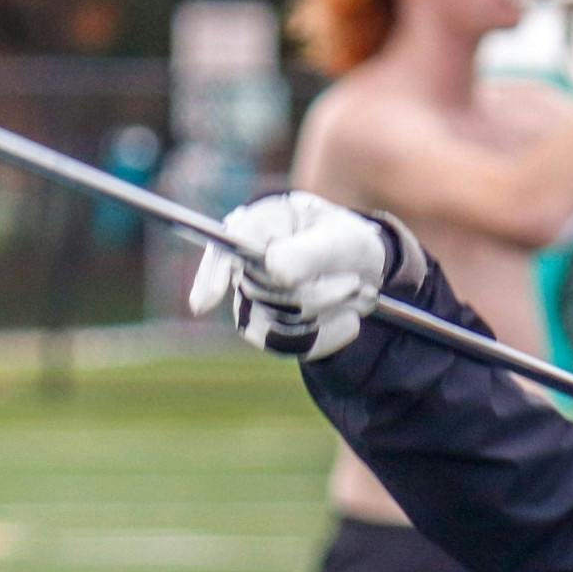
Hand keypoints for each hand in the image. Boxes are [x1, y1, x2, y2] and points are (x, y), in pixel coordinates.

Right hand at [187, 191, 391, 359]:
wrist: (368, 273)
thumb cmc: (348, 242)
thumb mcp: (342, 239)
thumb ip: (309, 252)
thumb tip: (272, 268)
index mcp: (257, 226)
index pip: (224, 250)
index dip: (211, 276)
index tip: (204, 304)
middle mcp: (245, 263)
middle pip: (260, 293)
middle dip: (316, 293)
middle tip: (353, 282)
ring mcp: (253, 299)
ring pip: (276, 324)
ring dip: (324, 312)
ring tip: (351, 292)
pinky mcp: (269, 329)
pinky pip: (290, 345)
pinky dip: (327, 335)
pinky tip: (347, 318)